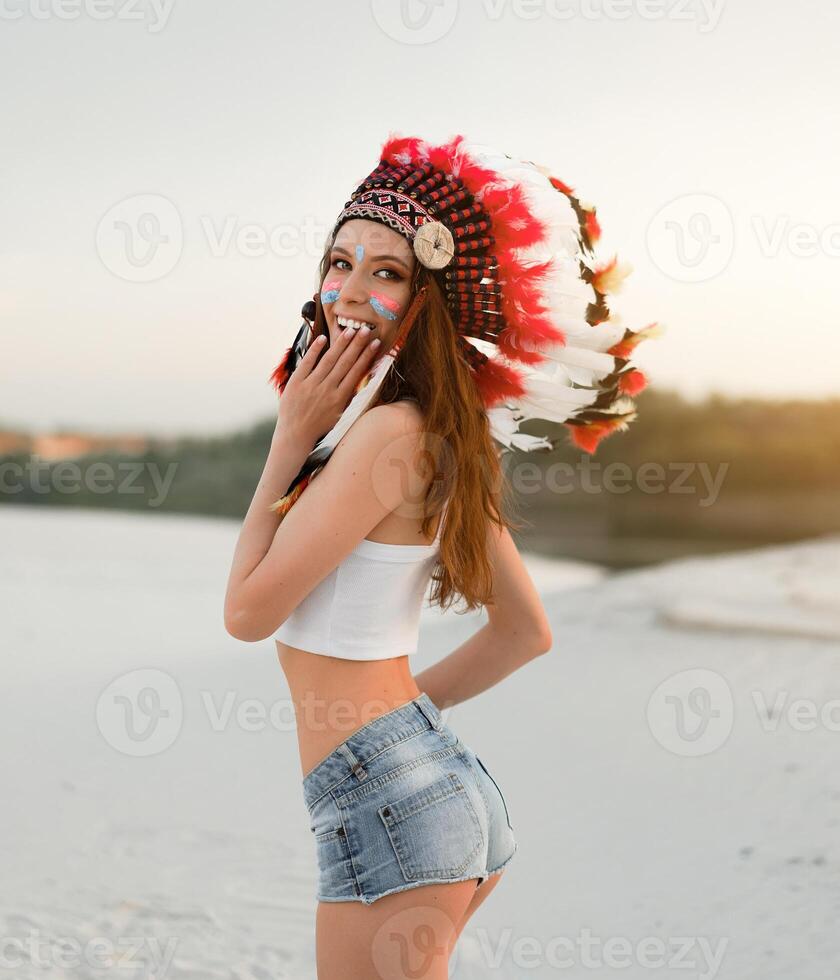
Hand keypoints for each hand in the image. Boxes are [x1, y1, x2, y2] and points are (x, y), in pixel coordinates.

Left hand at [276, 325, 380, 447]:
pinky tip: (324, 338)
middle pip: (345, 362)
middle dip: (357, 345)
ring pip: (329, 360)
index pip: (356, 372)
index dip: (367, 356)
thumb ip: (348, 398)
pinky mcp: (296, 382)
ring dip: (341, 344)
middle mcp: (327, 389)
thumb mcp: (339, 415)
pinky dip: (315, 350)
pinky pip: (307, 362)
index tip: (375, 343)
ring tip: (350, 330)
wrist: (295, 434)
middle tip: (366, 330)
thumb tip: (360, 381)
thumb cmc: (319, 426)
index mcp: (340, 398)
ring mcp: (311, 384)